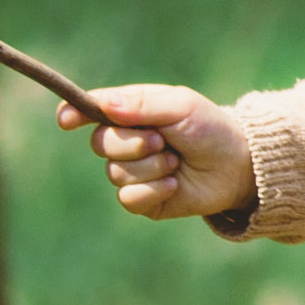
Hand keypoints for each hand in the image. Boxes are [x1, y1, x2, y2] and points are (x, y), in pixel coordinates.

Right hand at [78, 83, 250, 223]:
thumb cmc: (210, 128)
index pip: (92, 111)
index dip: (74, 114)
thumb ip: (142, 104)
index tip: (66, 120)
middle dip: (131, 143)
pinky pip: (128, 198)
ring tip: (176, 162)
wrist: (238, 165)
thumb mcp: (180, 106)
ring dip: (151, 167)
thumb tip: (103, 105)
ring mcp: (132, 172)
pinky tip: (174, 184)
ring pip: (115, 173)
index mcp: (131, 112)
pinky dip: (154, 190)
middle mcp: (126, 141)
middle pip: (99, 143)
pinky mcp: (143, 200)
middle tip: (162, 140)